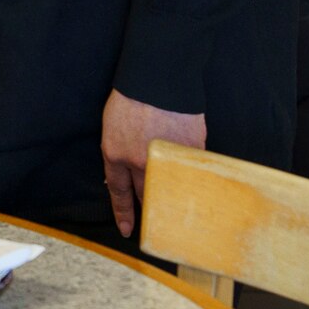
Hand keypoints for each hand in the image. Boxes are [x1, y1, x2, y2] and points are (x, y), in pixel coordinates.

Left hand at [101, 93, 206, 243]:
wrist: (158, 78)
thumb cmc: (132, 95)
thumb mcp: (113, 125)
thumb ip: (119, 150)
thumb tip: (129, 171)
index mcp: (117, 154)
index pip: (119, 191)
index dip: (124, 212)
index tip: (127, 230)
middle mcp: (140, 162)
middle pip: (146, 195)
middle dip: (150, 208)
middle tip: (156, 222)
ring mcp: (166, 157)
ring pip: (171, 187)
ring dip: (174, 196)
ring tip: (181, 208)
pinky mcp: (190, 149)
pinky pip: (191, 170)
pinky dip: (192, 175)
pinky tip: (195, 179)